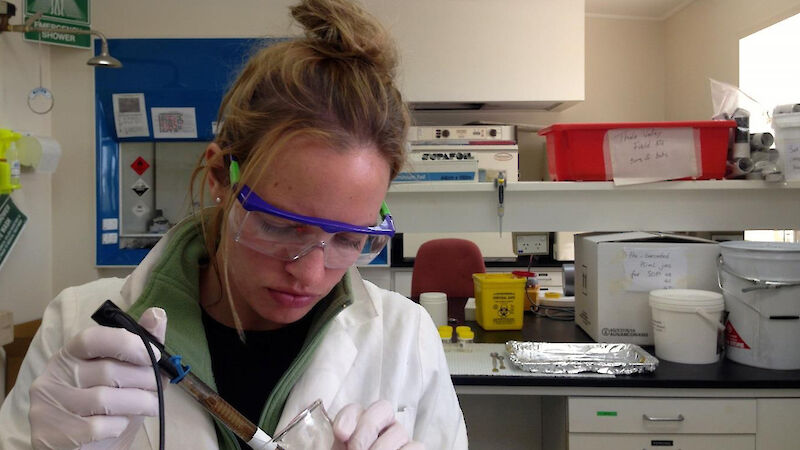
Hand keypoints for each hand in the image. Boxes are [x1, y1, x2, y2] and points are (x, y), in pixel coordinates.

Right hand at [29, 307, 166, 449]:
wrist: (89, 448)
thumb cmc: (110, 406)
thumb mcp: (129, 373)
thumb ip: (142, 345)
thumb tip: (158, 314)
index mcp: (71, 353)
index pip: (93, 338)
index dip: (126, 343)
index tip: (153, 355)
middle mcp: (54, 375)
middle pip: (108, 371)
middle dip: (144, 379)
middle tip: (157, 388)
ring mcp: (49, 405)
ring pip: (105, 399)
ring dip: (138, 403)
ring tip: (149, 406)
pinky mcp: (50, 434)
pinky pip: (96, 427)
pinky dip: (118, 426)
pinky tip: (120, 425)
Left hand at [332, 400, 423, 449]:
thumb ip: (339, 441)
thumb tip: (341, 434)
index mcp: (358, 429)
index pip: (357, 409)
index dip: (349, 417)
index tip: (340, 434)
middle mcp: (381, 430)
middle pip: (383, 409)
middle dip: (368, 427)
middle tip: (356, 449)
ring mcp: (400, 440)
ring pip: (399, 430)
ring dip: (383, 447)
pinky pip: (416, 446)